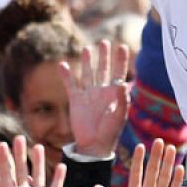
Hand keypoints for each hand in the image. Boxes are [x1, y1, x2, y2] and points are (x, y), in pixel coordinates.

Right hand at [63, 38, 131, 156]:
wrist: (93, 145)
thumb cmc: (110, 131)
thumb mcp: (119, 115)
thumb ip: (122, 99)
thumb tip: (122, 82)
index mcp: (115, 93)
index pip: (119, 72)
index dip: (121, 60)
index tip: (123, 46)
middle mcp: (102, 91)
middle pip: (104, 68)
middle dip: (104, 56)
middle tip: (105, 42)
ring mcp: (89, 94)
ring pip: (87, 73)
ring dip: (87, 61)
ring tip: (87, 48)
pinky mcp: (76, 100)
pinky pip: (71, 84)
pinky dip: (66, 75)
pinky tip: (63, 65)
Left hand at [98, 138, 183, 186]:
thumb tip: (95, 186)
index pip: (137, 172)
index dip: (139, 160)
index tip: (140, 146)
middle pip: (153, 170)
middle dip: (156, 156)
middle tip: (159, 141)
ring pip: (164, 177)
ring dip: (168, 163)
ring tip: (171, 148)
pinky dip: (177, 180)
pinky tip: (180, 168)